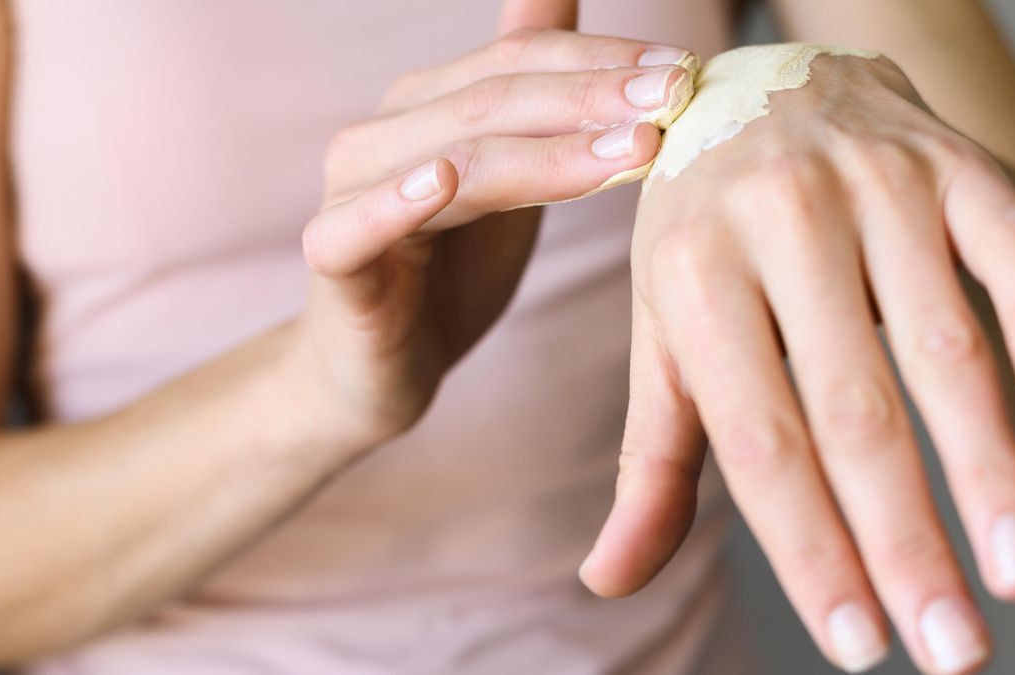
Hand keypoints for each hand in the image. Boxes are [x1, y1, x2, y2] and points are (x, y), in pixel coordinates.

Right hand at [281, 0, 693, 451]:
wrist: (372, 371)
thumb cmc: (448, 273)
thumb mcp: (508, 183)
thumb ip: (532, 100)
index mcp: (427, 105)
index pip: (522, 60)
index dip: (604, 59)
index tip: (683, 69)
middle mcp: (383, 133)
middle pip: (494, 99)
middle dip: (593, 96)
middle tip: (673, 98)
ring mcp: (349, 192)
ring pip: (454, 158)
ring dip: (544, 152)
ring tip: (628, 149)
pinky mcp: (330, 258)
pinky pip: (359, 226)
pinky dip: (398, 202)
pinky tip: (442, 183)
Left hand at [581, 52, 1014, 672]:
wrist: (755, 85)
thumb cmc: (703, 234)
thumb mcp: (663, 331)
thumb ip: (651, 459)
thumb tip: (608, 580)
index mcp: (694, 277)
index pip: (760, 440)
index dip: (809, 548)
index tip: (859, 645)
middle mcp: (780, 225)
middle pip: (854, 410)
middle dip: (907, 541)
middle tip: (952, 648)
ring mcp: (872, 187)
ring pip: (941, 343)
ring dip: (990, 467)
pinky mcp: (949, 163)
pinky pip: (1009, 244)